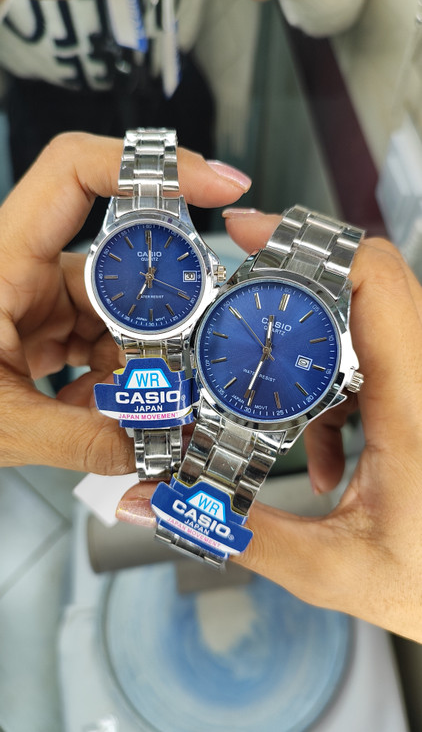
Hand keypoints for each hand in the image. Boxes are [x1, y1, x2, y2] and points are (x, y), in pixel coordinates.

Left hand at [0, 132, 249, 472]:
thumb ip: (75, 436)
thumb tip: (145, 446)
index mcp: (1, 260)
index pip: (76, 174)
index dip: (151, 166)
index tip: (217, 184)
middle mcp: (22, 268)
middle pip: (119, 261)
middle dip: (163, 311)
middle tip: (189, 356)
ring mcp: (34, 298)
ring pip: (116, 309)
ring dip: (139, 357)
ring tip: (146, 403)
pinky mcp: (41, 326)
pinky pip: (98, 339)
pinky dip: (114, 375)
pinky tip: (107, 408)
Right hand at [226, 209, 421, 641]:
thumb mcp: (335, 570)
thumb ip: (242, 536)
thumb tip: (159, 504)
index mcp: (416, 407)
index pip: (376, 280)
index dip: (310, 240)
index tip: (250, 233)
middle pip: (364, 289)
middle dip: (292, 295)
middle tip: (240, 316)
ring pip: (367, 331)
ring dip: (314, 362)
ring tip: (286, 421)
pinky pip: (379, 372)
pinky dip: (340, 399)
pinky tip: (327, 459)